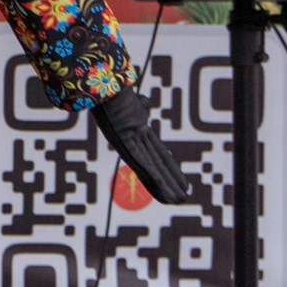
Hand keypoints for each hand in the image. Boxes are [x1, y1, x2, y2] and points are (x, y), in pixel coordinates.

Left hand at [93, 87, 192, 206]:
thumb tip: (146, 102)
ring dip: (163, 186)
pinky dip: (151, 174)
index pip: (159, 155)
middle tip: (181, 201)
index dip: (171, 169)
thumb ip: (141, 105)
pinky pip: (139, 160)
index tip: (183, 182)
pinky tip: (161, 185)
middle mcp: (134, 142)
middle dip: (170, 183)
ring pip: (150, 169)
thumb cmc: (113, 93)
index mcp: (138, 134)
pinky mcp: (122, 141)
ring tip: (176, 201)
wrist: (102, 86)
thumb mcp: (134, 102)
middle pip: (157, 166)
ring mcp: (127, 143)